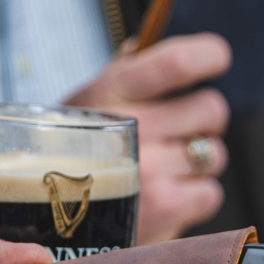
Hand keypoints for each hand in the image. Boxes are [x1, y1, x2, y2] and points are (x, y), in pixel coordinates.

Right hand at [69, 34, 231, 244]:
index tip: (217, 59)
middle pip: (212, 109)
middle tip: (175, 134)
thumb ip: (126, 71)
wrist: (46, 218)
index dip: (210, 56)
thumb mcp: (87, 101)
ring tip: (163, 170)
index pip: (179, 61)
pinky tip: (166, 196)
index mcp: (113, 91)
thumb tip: (158, 45)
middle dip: (200, 123)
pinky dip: (195, 198)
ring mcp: (152, 170)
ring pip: (215, 153)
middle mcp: (134, 128)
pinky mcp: (167, 207)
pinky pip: (211, 193)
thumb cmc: (74, 152)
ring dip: (197, 163)